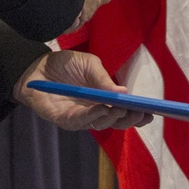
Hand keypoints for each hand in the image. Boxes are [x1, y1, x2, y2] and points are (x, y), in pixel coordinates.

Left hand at [14, 49, 152, 130]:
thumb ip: (103, 78)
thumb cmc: (64, 65)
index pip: (123, 111)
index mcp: (103, 99)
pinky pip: (82, 121)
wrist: (36, 66)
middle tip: (141, 112)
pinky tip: (102, 108)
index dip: (137, 114)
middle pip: (116, 122)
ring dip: (113, 117)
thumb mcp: (89, 63)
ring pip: (102, 124)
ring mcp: (80, 118)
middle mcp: (94, 111)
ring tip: (121, 108)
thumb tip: (123, 92)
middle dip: (130, 118)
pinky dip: (93, 115)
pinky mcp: (65, 120)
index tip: (152, 112)